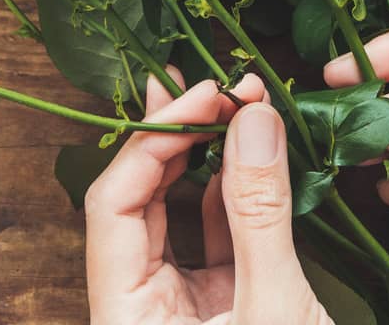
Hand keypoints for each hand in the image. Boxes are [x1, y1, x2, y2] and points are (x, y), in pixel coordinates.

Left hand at [84, 71, 332, 324]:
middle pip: (137, 199)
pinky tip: (248, 154)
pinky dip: (232, 193)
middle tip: (217, 87)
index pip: (113, 204)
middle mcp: (138, 307)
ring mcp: (176, 308)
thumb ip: (260, 214)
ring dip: (206, 157)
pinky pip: (211, 237)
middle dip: (179, 135)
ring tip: (235, 104)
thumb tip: (253, 119)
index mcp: (126, 316)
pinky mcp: (216, 307)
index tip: (207, 96)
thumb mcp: (275, 305)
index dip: (156, 139)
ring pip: (173, 213)